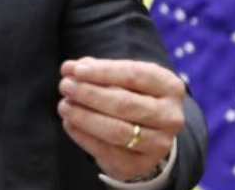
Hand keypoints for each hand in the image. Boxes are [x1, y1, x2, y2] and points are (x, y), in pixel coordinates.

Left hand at [57, 57, 184, 181]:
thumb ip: (97, 70)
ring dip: (84, 117)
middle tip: (65, 86)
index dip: (102, 72)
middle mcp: (170, 117)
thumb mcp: (123, 77)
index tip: (75, 70)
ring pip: (116, 130)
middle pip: (125, 104)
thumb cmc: (133, 95)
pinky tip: (69, 123)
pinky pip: (106, 151)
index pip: (133, 75)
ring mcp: (159, 144)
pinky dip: (83, 136)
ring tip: (64, 105)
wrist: (149, 132)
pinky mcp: (140, 164)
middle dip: (90, 94)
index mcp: (170, 87)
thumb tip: (70, 69)